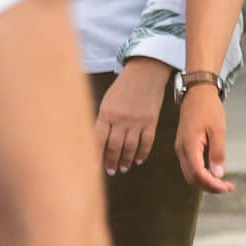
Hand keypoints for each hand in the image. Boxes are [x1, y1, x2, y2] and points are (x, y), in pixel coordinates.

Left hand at [94, 57, 170, 175]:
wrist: (145, 74)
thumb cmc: (123, 88)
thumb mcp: (108, 102)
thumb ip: (104, 121)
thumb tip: (100, 142)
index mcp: (106, 114)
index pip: (98, 140)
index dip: (95, 156)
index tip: (93, 168)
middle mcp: (121, 119)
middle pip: (115, 146)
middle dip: (111, 161)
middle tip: (111, 171)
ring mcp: (137, 121)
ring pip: (130, 147)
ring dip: (126, 160)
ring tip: (123, 168)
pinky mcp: (151, 122)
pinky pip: (147, 142)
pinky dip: (142, 153)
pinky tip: (138, 160)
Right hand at [173, 83, 232, 193]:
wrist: (197, 93)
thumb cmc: (209, 109)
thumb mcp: (218, 130)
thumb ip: (217, 152)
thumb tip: (218, 174)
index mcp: (188, 146)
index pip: (197, 174)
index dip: (212, 185)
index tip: (227, 188)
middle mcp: (181, 150)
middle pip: (192, 178)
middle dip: (209, 186)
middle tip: (228, 188)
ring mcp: (180, 148)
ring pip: (190, 174)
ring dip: (206, 181)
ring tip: (224, 183)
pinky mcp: (183, 146)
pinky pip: (190, 166)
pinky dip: (202, 174)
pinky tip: (215, 173)